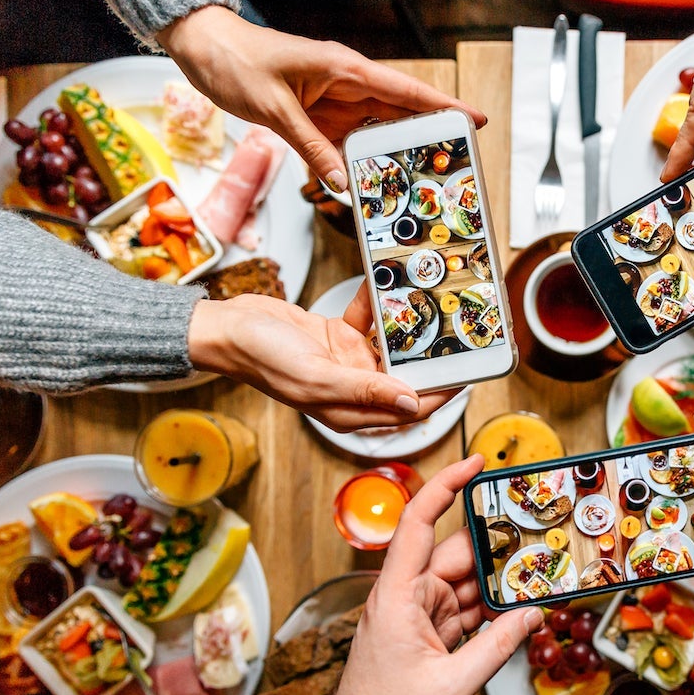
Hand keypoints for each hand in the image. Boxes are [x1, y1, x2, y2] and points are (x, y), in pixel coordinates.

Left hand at [157, 6, 486, 190]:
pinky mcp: (320, 115)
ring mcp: (335, 101)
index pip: (406, 90)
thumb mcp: (275, 110)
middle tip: (457, 162)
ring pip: (379, 130)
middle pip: (401, 113)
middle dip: (430, 135)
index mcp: (345, 70)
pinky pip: (351, 141)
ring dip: (397, 153)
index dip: (443, 106)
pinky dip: (364, 160)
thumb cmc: (237, 62)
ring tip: (422, 179)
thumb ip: (312, 147)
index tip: (474, 119)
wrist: (204, 49)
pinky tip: (374, 180)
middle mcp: (347, 84)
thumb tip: (342, 183)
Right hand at [187, 286, 457, 430]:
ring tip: (430, 302)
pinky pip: (368, 320)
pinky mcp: (337, 336)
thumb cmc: (261, 358)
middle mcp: (353, 388)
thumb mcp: (317, 376)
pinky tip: (387, 284)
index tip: (466, 375)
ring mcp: (346, 362)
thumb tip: (412, 403)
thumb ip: (365, 390)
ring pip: (391, 347)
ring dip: (406, 327)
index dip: (440, 395)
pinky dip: (377, 304)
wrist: (227, 326)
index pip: (408, 409)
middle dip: (430, 358)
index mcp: (350, 410)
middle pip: (405, 377)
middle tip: (457, 332)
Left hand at [305, 456, 543, 694]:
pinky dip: (490, 610)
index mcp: (396, 595)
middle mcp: (405, 597)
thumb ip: (497, 647)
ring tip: (536, 576)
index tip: (475, 462)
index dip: (446, 486)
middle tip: (536, 537)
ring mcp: (417, 616)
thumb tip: (530, 615)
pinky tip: (516, 610)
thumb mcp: (451, 685)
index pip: (420, 523)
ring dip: (497, 583)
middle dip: (495, 546)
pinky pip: (465, 610)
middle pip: (456, 554)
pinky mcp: (428, 636)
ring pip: (465, 583)